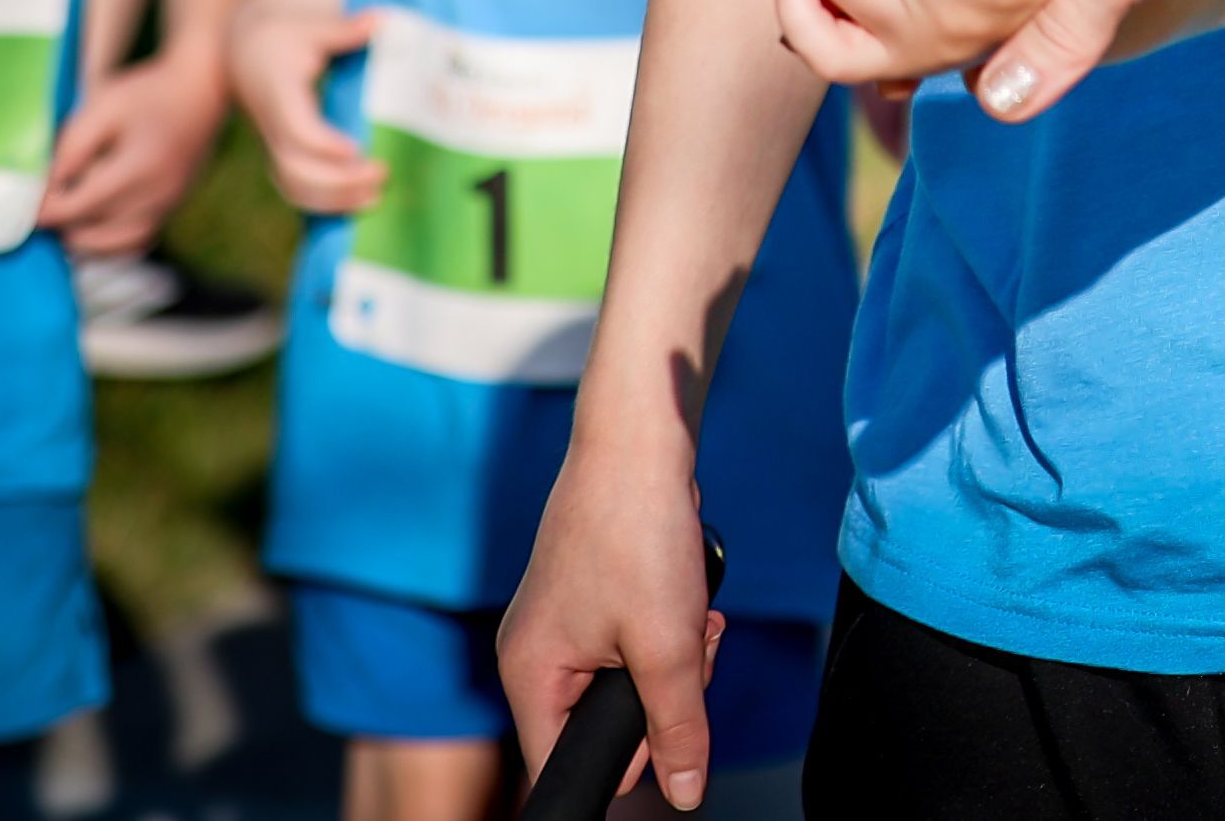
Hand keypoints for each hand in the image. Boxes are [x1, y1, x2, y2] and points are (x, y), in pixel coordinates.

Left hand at [38, 42, 228, 255]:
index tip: (27, 203)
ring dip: (84, 238)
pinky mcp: (173, 208)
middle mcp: (156, 197)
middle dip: (62, 224)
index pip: (78, 208)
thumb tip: (47, 187)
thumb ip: (72, 147)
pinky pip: (135, 243)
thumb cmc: (149, 92)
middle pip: (92, 234)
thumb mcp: (103, 106)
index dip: (45, 210)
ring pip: (113, 247)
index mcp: (138, 169)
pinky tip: (96, 222)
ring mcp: (168, 207)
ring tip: (69, 214)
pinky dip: (110, 242)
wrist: (203, 89)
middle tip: (48, 202)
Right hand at [231, 0, 380, 213]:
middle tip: (382, 171)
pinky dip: (324, 203)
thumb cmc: (285, 37)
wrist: (245, 53)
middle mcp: (273, 126)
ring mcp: (274, 145)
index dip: (324, 144)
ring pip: (293, 186)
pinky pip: (295, 190)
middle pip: (295, 167)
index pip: (297, 128)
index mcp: (281, 95)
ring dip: (334, 199)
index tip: (356, 150)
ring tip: (377, 196)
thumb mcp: (312, 26)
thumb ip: (346, 29)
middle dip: (338, 179)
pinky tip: (359, 202)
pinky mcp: (281, 155)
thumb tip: (385, 21)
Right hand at [499, 423, 726, 813]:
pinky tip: (690, 598)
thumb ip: (676, 727)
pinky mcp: (586, 597)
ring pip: (625, 679)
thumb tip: (686, 794)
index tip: (668, 724)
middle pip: (601, 723)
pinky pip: (628, 642)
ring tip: (696, 617)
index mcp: (529, 677)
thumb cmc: (637, 532)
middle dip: (663, 696)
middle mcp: (532, 655)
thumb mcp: (667, 644)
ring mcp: (558, 624)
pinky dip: (666, 628)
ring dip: (673, 659)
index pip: (562, 763)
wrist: (638, 439)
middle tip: (694, 650)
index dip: (624, 759)